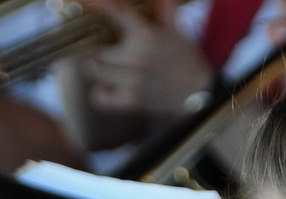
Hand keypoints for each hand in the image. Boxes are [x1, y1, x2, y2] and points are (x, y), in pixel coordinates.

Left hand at [81, 0, 215, 115]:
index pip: (117, 13)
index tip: (87, 1)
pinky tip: (106, 86)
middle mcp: (138, 58)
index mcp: (147, 36)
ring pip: (96, 71)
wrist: (198, 92)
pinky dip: (99, 93)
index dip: (99, 5)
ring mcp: (133, 81)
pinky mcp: (132, 102)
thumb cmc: (185, 58)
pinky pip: (100, 98)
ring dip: (95, 66)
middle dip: (92, 44)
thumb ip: (164, 9)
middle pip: (96, 49)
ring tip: (101, 62)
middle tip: (95, 42)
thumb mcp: (176, 30)